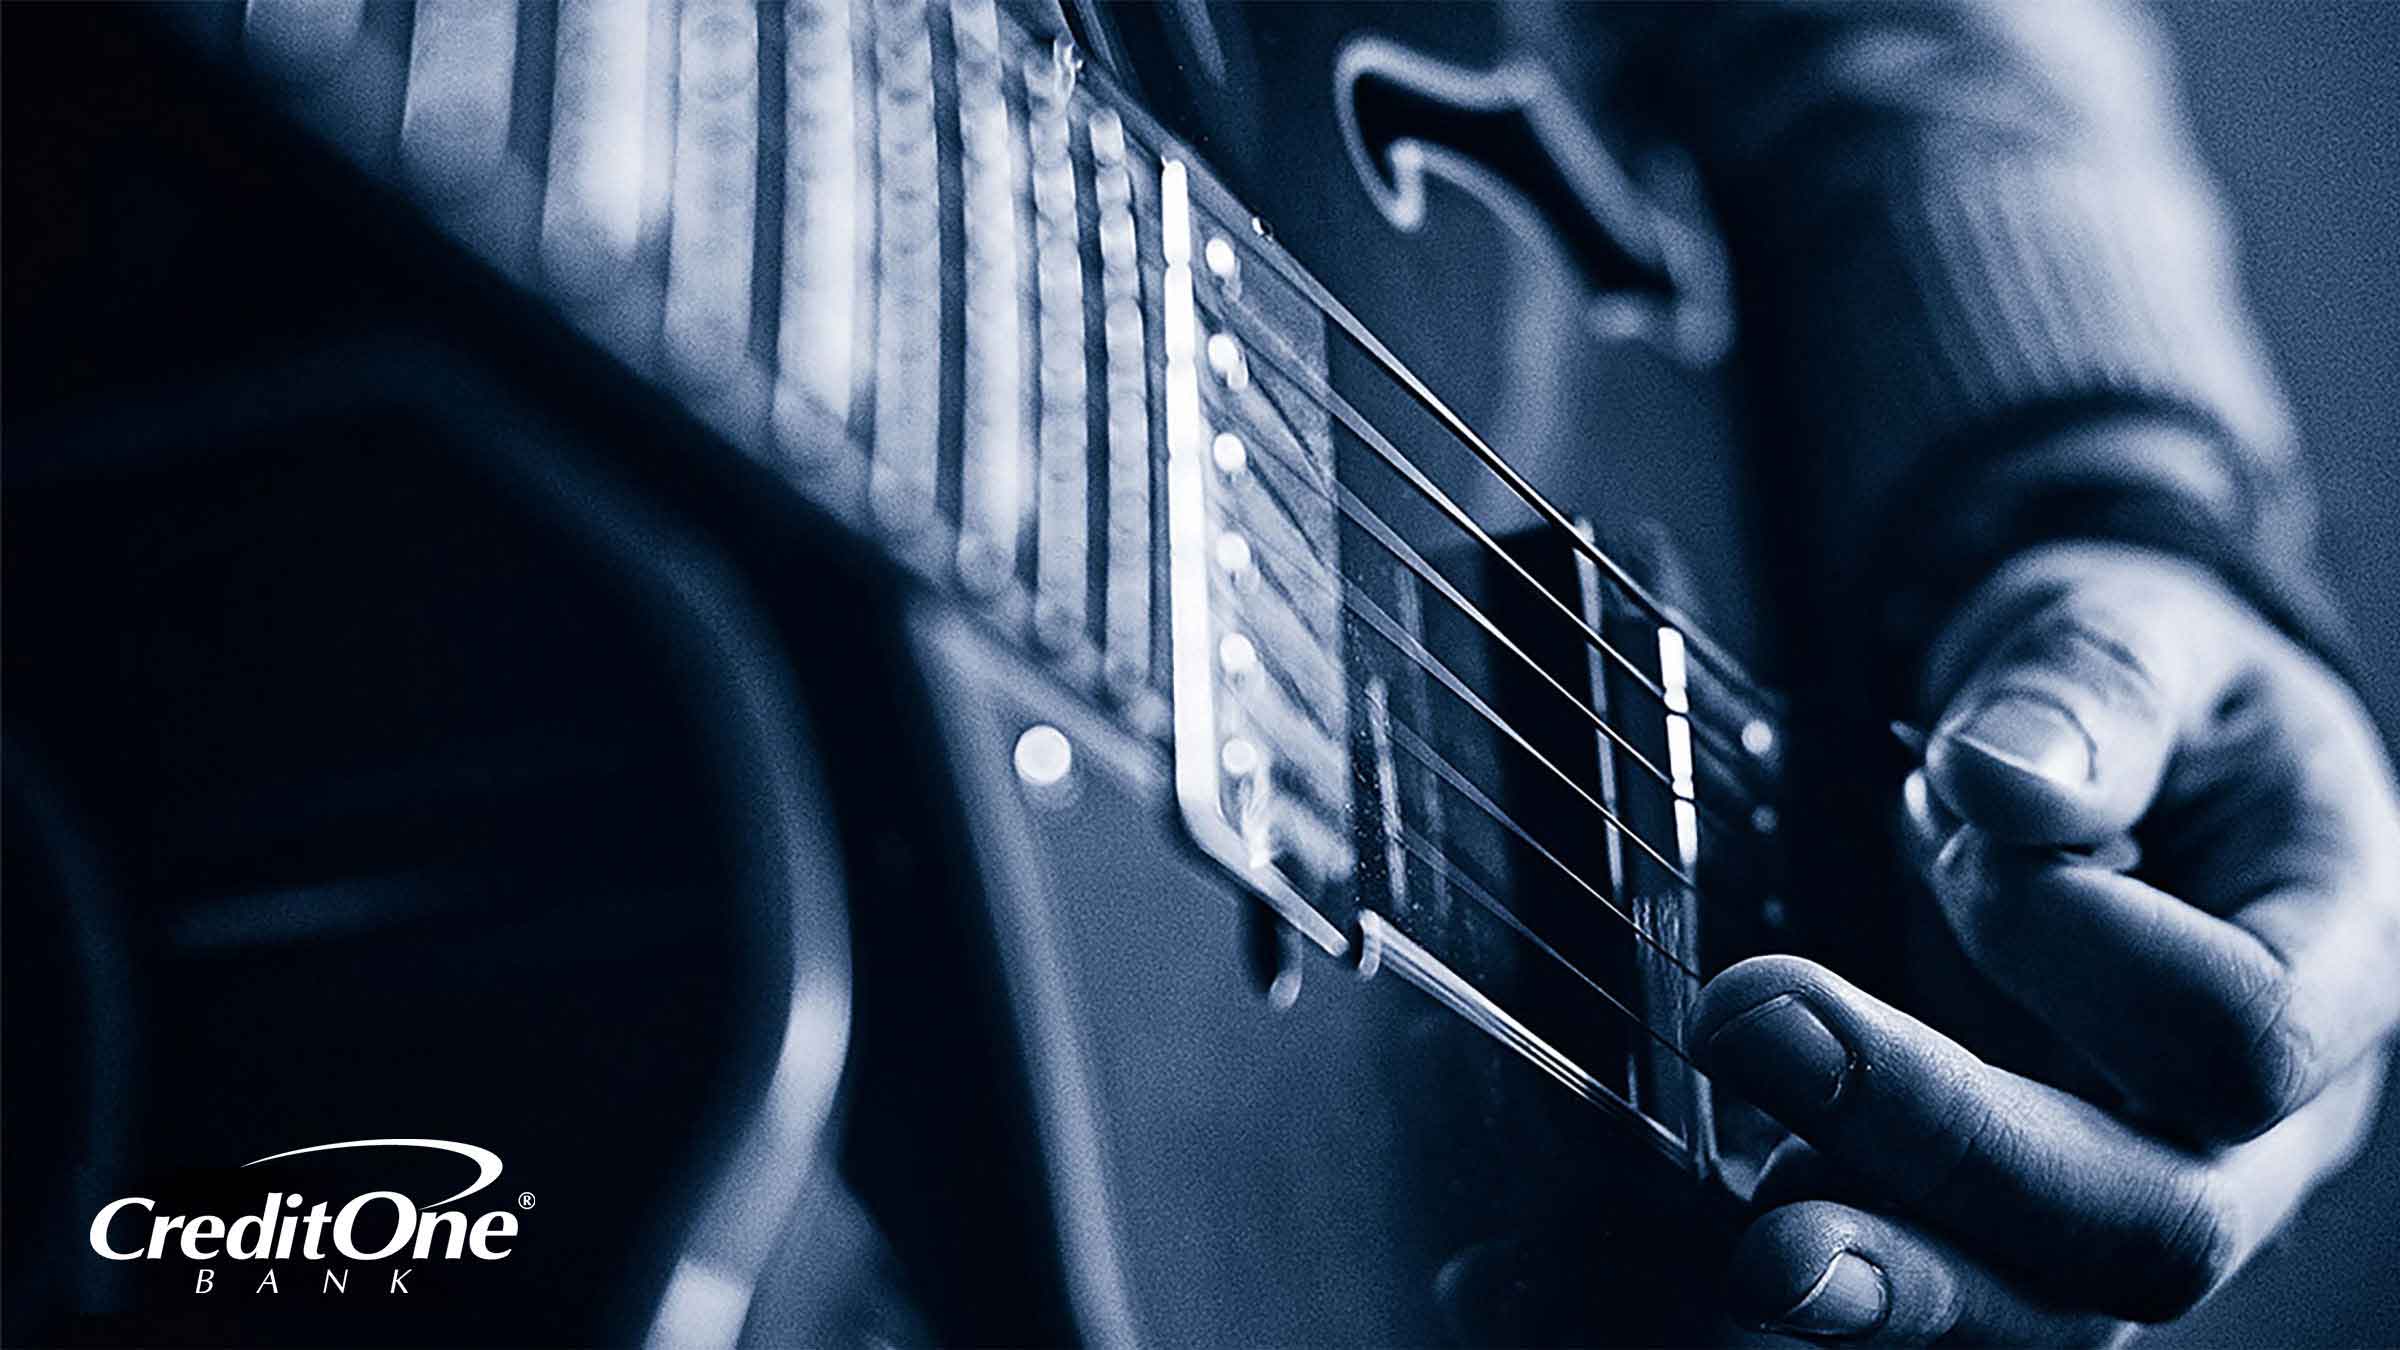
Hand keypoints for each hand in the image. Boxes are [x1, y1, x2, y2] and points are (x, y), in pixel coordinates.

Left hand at [1691, 542, 2399, 1343]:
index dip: (2077, 947)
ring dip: (1905, 1284)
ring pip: (2062, 1303)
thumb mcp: (2137, 629)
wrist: (2124, 756)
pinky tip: (1759, 1225)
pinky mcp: (2030, 1212)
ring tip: (1766, 1254)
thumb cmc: (2150, 697)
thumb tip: (2001, 778)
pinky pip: (1972, 1289)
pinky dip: (1870, 1274)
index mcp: (2338, 952)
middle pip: (2153, 1214)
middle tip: (1754, 1033)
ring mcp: (2149, 1179)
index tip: (1956, 824)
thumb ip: (2092, 687)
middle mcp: (2269, 1115)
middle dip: (1946, 1143)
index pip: (2241, 1028)